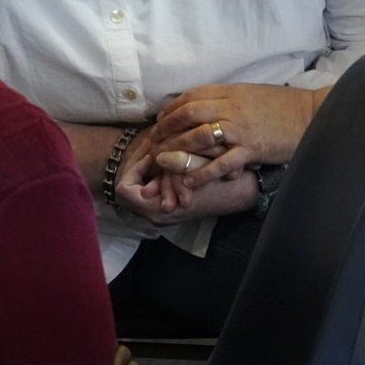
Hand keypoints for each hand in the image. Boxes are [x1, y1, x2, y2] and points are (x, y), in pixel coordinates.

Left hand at [114, 135, 257, 224]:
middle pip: (129, 189)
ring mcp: (161, 214)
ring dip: (147, 169)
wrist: (240, 193)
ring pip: (139, 189)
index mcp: (158, 210)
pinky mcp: (169, 208)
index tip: (151, 154)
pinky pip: (151, 191)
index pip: (125, 189)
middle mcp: (156, 217)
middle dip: (138, 166)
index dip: (134, 168)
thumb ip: (171, 161)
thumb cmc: (217, 180)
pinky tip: (166, 158)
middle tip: (150, 147)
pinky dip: (155, 174)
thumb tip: (152, 149)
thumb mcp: (195, 166)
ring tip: (157, 148)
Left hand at [153, 83, 325, 185]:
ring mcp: (241, 129)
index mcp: (231, 92)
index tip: (159, 120)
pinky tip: (188, 179)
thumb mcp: (250, 94)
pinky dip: (203, 171)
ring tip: (162, 161)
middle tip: (153, 142)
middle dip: (166, 129)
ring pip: (199, 137)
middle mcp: (232, 107)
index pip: (191, 97)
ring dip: (177, 149)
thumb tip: (203, 106)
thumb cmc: (282, 106)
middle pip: (188, 114)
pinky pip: (221, 162)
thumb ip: (227, 99)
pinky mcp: (252, 149)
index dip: (171, 109)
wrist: (313, 116)